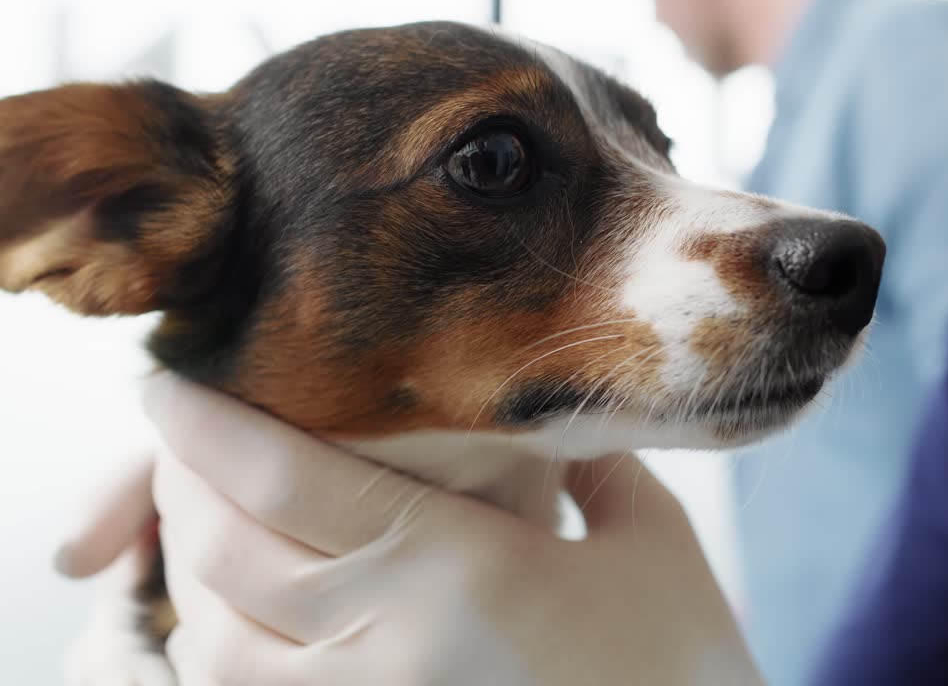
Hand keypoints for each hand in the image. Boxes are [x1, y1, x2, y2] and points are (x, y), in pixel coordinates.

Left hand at [143, 373, 763, 685]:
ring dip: (185, 573)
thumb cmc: (688, 669)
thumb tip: (545, 416)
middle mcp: (388, 646)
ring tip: (197, 521)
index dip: (207, 424)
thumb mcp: (652, 543)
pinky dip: (215, 655)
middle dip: (179, 484)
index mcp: (456, 569)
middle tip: (178, 437)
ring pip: (214, 643)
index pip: (286, 479)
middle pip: (224, 555)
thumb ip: (589, 464)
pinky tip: (233, 621)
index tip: (167, 382)